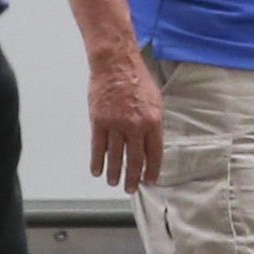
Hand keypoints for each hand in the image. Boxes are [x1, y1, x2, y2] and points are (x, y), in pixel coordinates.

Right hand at [89, 54, 163, 194]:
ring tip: (114, 183)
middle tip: (131, 188)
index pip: (154, 153)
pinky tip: (97, 170)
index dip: (152, 169)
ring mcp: (116, 124)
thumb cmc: (136, 79)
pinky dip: (97, 161)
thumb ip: (153, 123)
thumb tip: (151, 142)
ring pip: (115, 157)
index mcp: (153, 120)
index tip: (150, 180)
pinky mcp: (99, 121)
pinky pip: (98, 147)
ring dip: (115, 173)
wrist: (116, 64)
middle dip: (133, 177)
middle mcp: (135, 125)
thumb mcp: (155, 100)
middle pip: (134, 159)